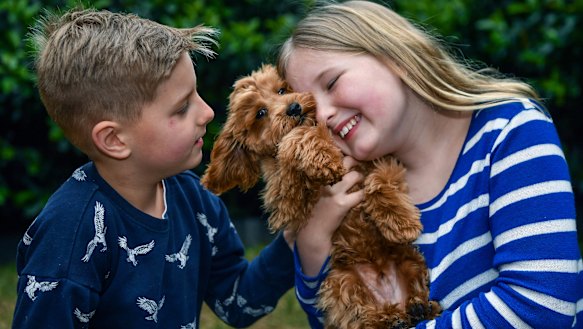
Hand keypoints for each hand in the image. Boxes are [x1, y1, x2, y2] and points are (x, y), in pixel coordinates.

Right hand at [296, 156, 363, 275]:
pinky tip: (364, 197)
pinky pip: (360, 194)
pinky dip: (365, 194)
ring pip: (355, 176)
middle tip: (359, 168)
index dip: (345, 157)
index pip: (333, 159)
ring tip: (362, 183)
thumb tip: (340, 172)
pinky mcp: (343, 204)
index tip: (350, 161)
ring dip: (362, 178)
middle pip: (346, 163)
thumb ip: (326, 181)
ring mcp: (335, 193)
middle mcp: (327, 182)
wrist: (312, 230)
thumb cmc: (315, 211)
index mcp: (320, 178)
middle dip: (356, 163)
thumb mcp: (317, 192)